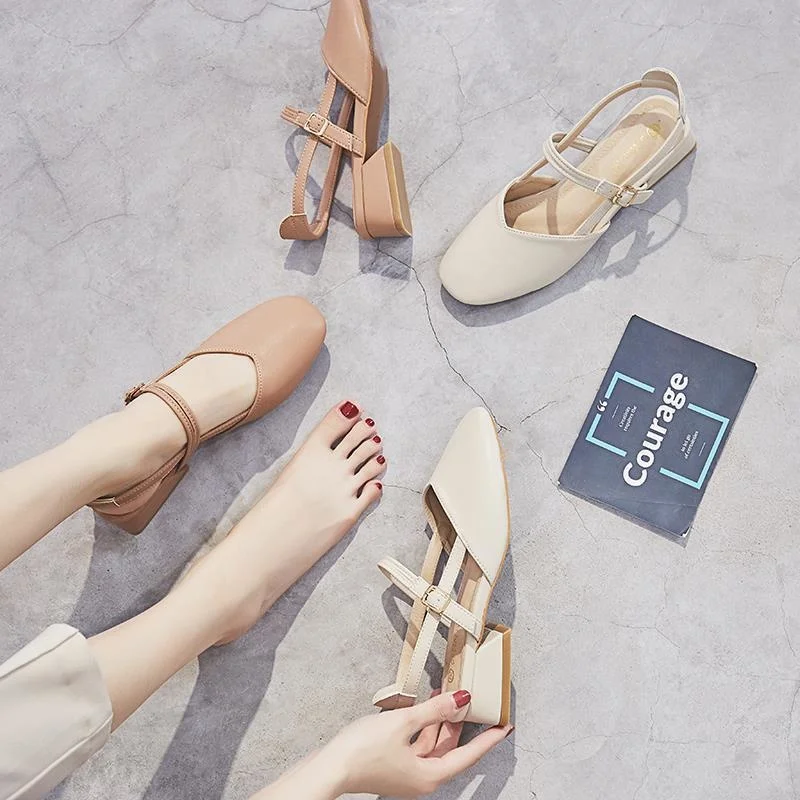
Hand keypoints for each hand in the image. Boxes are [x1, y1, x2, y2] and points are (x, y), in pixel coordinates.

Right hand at [253, 690, 512, 799]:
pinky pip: (417, 745)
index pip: (468, 755)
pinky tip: (421, 709)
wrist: (329, 768)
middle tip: (472, 700)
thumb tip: (462, 699)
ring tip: (446, 695)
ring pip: (433, 746)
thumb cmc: (364, 750)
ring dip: (440, 722)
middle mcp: (421, 778)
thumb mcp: (405, 723)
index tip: (505, 726)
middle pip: (450, 749)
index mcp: (430, 775)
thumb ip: (436, 710)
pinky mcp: (392, 766)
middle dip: (460, 723)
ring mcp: (406, 773)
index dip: (487, 739)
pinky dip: (424, 727)